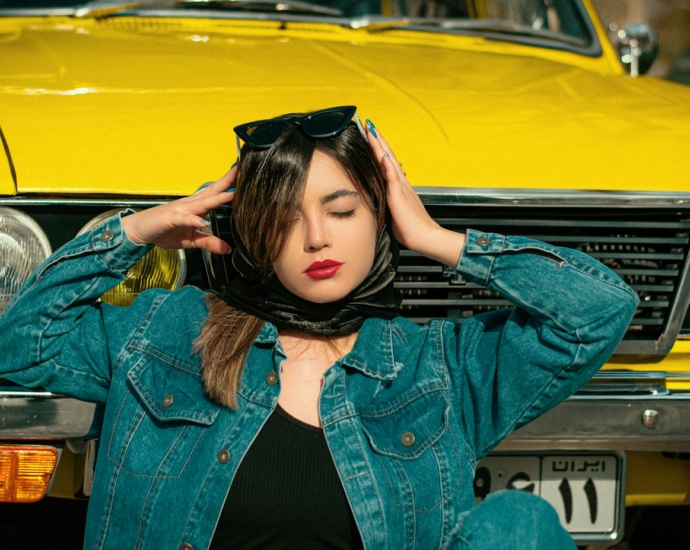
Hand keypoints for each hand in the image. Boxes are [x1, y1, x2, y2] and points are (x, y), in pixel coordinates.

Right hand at [121, 166, 235, 253]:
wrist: (140, 231)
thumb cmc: (165, 231)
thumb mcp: (191, 241)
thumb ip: (209, 242)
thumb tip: (227, 249)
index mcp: (197, 207)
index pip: (217, 193)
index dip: (230, 184)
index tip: (245, 174)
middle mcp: (191, 205)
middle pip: (212, 191)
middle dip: (227, 182)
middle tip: (242, 170)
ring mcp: (180, 210)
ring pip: (201, 203)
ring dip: (216, 198)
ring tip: (232, 194)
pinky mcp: (170, 219)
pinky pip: (183, 219)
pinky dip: (193, 220)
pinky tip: (202, 222)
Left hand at [365, 122, 465, 266]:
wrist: (426, 238)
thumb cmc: (411, 230)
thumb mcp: (394, 213)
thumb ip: (387, 203)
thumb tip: (378, 201)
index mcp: (399, 187)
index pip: (386, 163)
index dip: (378, 149)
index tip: (370, 136)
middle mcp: (401, 183)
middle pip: (387, 156)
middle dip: (378, 140)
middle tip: (368, 124)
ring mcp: (401, 188)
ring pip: (389, 161)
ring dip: (379, 145)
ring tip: (371, 131)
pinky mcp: (400, 197)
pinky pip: (392, 178)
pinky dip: (386, 165)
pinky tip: (380, 154)